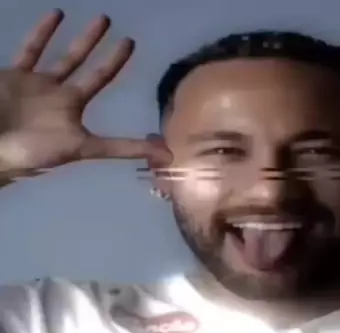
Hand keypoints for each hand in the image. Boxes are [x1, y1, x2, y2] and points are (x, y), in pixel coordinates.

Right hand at [0, 10, 170, 177]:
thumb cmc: (36, 150)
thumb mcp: (84, 149)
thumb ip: (124, 148)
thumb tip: (168, 155)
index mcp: (74, 112)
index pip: (101, 84)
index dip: (116, 67)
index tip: (131, 48)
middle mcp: (60, 97)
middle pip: (89, 71)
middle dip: (108, 56)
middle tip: (128, 39)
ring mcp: (38, 85)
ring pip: (65, 57)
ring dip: (84, 40)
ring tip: (103, 20)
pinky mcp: (16, 75)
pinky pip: (30, 50)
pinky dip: (42, 34)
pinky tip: (57, 15)